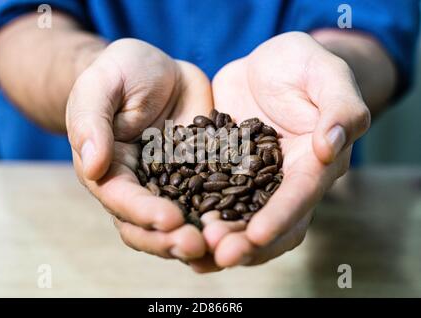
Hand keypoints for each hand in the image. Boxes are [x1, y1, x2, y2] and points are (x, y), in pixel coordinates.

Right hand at [66, 39, 212, 260]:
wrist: (159, 70)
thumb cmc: (121, 72)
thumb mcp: (101, 86)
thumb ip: (91, 122)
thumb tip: (92, 165)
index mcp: (110, 171)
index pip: (122, 200)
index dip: (144, 214)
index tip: (171, 220)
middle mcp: (140, 187)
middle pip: (150, 226)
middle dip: (171, 240)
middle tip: (199, 246)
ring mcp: (173, 185)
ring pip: (183, 222)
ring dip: (201, 237)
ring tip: (224, 243)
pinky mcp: (202, 175)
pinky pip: (215, 198)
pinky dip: (227, 213)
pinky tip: (247, 220)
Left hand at [190, 32, 370, 271]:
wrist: (266, 64)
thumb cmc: (302, 64)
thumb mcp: (325, 74)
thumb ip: (339, 107)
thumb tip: (331, 146)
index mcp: (315, 162)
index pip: (301, 195)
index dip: (281, 217)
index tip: (257, 235)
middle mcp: (285, 180)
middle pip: (270, 221)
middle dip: (247, 241)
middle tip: (218, 253)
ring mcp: (252, 180)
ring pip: (240, 218)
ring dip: (220, 237)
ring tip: (194, 248)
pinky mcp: (224, 172)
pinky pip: (211, 199)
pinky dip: (198, 216)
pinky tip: (177, 227)